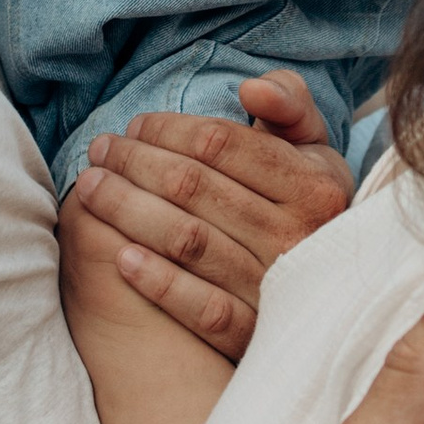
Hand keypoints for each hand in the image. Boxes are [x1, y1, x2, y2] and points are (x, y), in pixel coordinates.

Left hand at [64, 74, 353, 355]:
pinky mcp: (254, 334)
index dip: (167, 129)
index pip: (220, 143)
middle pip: (193, 187)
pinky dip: (158, 281)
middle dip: (134, 162)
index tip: (134, 125)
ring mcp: (274, 289)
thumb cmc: (305, 203)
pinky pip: (202, 309)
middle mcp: (296, 236)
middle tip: (98, 152)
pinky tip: (120, 257)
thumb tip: (251, 89)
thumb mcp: (313, 150)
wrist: (332, 294)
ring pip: (187, 241)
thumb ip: (290, 105)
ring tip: (91, 189)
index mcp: (312, 185)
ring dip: (128, 210)